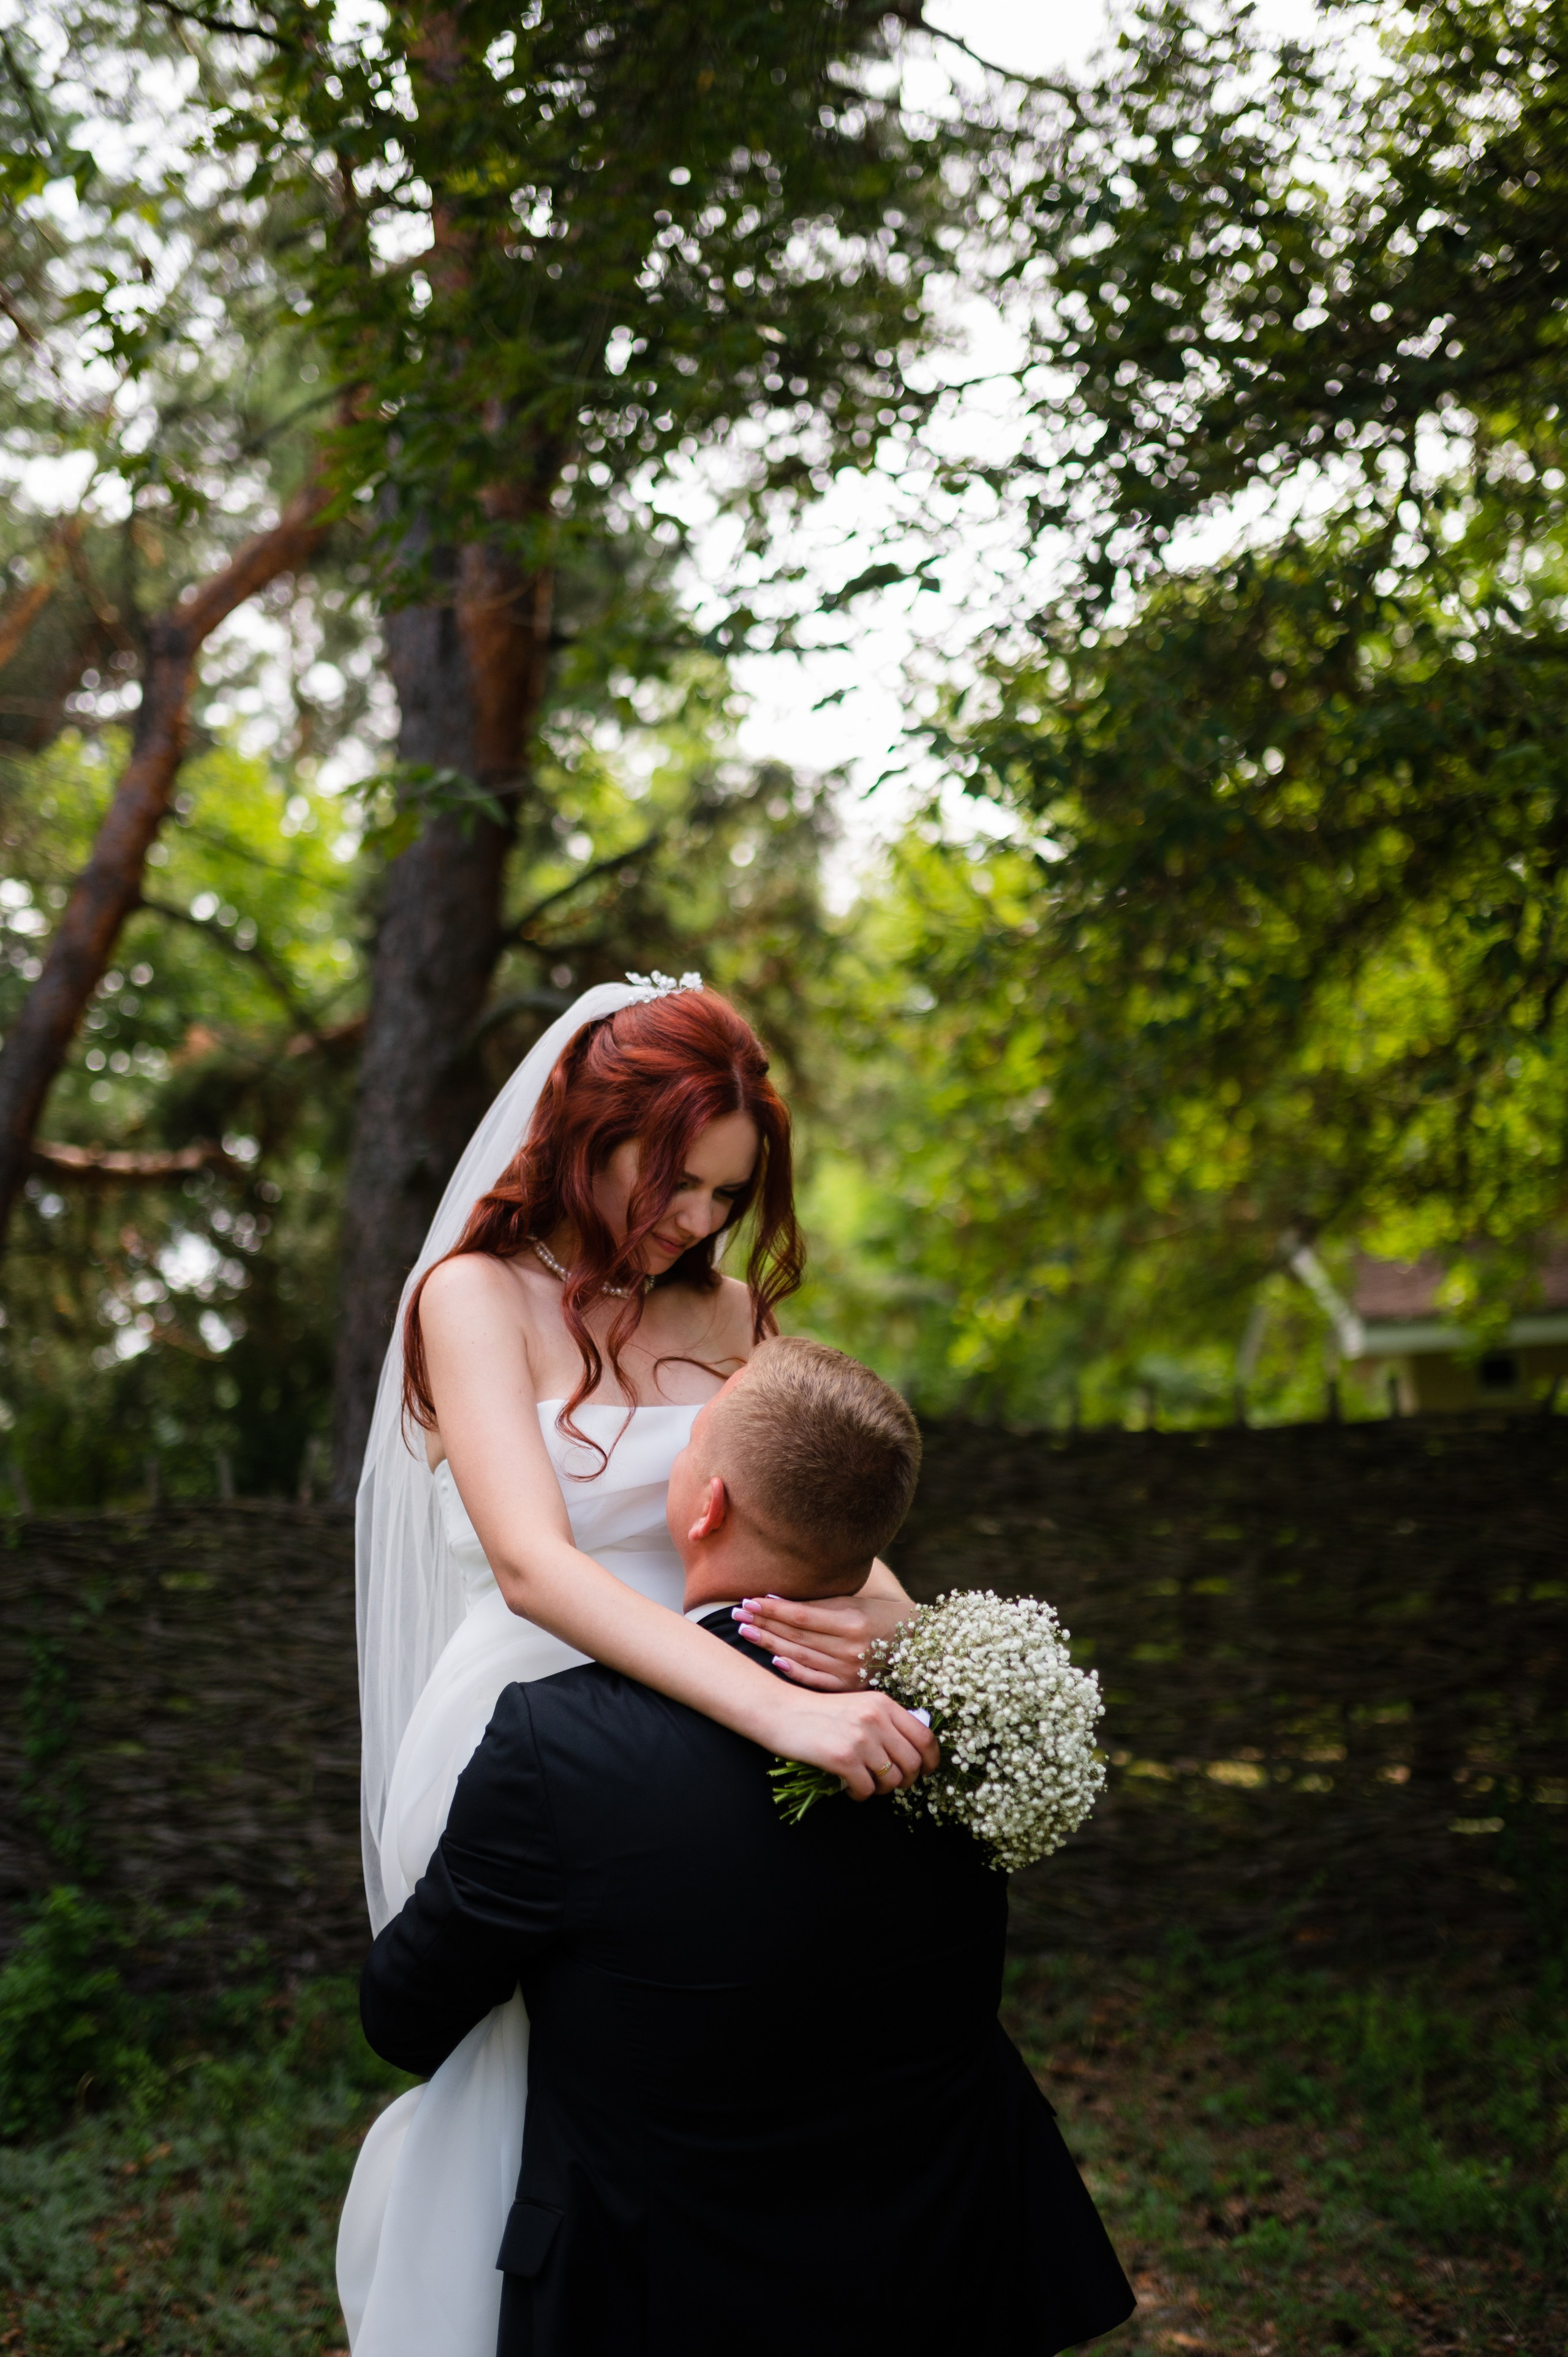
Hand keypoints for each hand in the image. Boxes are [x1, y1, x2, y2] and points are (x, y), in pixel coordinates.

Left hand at [732, 1592, 914, 1691]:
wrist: (921, 1646)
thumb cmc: (885, 1617)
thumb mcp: (856, 1603)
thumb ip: (820, 1605)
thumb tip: (779, 1601)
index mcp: (851, 1621)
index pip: (800, 1615)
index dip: (771, 1608)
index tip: (748, 1601)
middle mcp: (849, 1647)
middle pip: (795, 1636)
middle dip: (763, 1624)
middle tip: (737, 1615)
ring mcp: (849, 1670)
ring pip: (800, 1656)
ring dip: (770, 1644)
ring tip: (746, 1632)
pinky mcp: (850, 1687)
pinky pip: (815, 1680)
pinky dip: (793, 1671)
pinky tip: (774, 1661)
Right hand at [766, 1686, 938, 1800]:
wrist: (782, 1712)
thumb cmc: (821, 1712)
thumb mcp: (859, 1706)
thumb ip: (886, 1722)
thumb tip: (914, 1751)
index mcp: (883, 1704)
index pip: (925, 1736)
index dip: (932, 1759)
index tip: (926, 1770)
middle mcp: (875, 1718)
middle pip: (913, 1762)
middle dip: (907, 1780)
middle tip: (891, 1783)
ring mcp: (860, 1739)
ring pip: (892, 1780)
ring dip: (882, 1789)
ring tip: (867, 1784)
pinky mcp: (842, 1758)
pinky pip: (867, 1790)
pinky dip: (861, 1795)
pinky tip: (850, 1788)